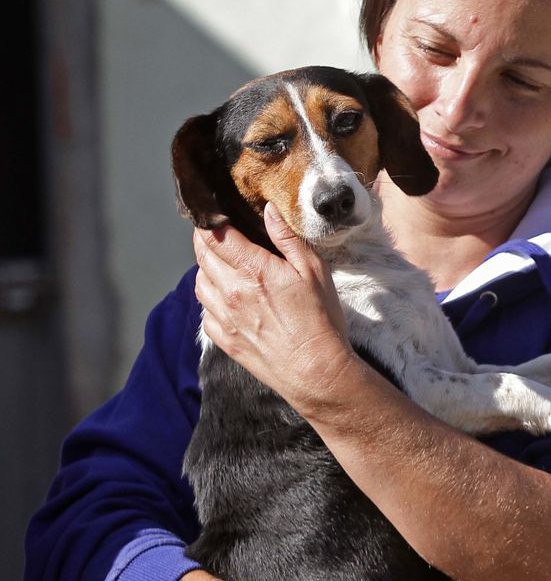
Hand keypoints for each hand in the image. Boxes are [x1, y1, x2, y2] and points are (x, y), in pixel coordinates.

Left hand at [193, 203, 352, 409]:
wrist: (316, 371)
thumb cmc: (322, 320)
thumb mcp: (315, 271)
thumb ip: (288, 238)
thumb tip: (268, 209)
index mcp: (253, 270)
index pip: (214, 234)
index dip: (210, 219)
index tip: (216, 213)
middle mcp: (230, 291)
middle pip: (201, 255)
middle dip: (206, 240)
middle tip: (220, 235)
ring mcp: (223, 317)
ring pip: (198, 282)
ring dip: (207, 269)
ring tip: (226, 267)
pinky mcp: (223, 338)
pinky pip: (204, 310)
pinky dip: (211, 299)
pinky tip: (230, 299)